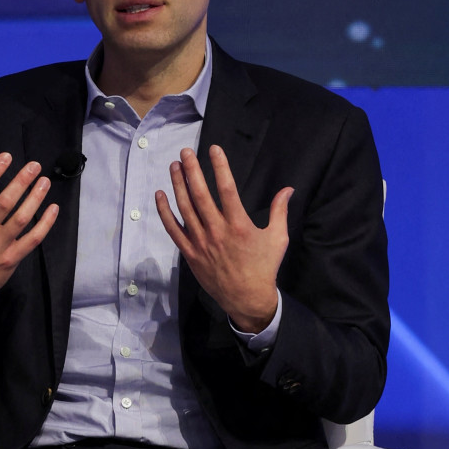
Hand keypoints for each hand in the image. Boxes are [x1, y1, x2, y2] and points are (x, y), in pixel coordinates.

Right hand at [0, 153, 58, 327]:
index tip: (6, 157)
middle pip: (5, 203)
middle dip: (21, 181)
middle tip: (34, 165)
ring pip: (21, 219)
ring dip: (35, 198)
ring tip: (44, 182)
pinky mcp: (10, 260)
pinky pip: (32, 240)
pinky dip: (45, 224)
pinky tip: (53, 209)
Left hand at [155, 144, 290, 332]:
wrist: (247, 298)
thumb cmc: (264, 267)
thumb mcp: (278, 238)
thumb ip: (280, 211)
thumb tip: (288, 189)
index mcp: (240, 225)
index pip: (227, 189)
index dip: (220, 167)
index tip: (214, 149)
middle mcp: (218, 231)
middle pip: (201, 195)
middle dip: (192, 170)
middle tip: (186, 152)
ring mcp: (201, 243)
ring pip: (185, 208)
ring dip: (178, 185)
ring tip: (174, 166)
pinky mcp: (190, 253)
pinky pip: (173, 230)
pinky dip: (165, 212)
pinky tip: (161, 195)